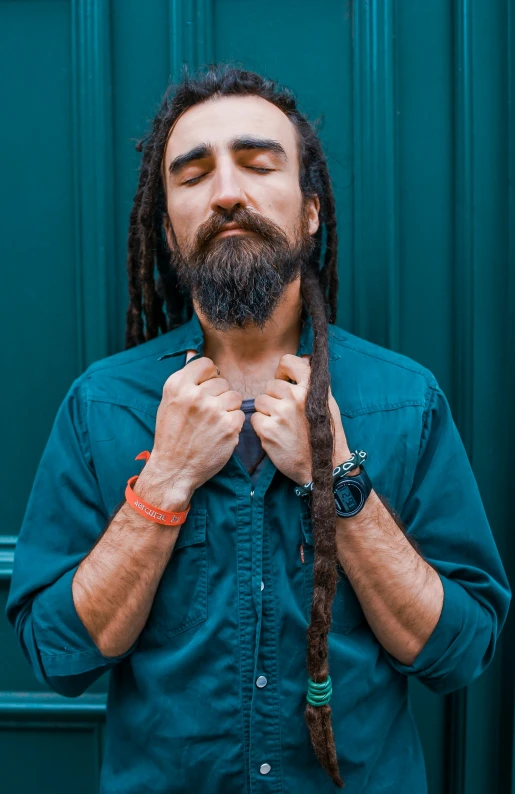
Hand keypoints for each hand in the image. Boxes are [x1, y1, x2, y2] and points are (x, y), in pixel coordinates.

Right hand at [135, 350, 244, 509]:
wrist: (174, 468)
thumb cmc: (171, 435)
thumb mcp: (169, 401)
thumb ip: (185, 378)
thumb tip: (194, 352)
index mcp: (177, 385)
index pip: (206, 364)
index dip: (208, 377)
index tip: (205, 389)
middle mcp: (195, 395)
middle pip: (222, 381)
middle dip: (218, 395)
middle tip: (206, 413)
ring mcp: (213, 411)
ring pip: (234, 396)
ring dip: (228, 408)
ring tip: (213, 423)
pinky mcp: (229, 426)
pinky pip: (240, 414)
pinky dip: (233, 423)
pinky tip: (220, 433)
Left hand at [251, 354, 350, 484]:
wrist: (324, 467)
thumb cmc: (325, 435)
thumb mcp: (326, 403)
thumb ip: (312, 382)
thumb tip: (303, 359)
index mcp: (312, 387)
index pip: (288, 362)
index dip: (283, 371)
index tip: (285, 381)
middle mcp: (296, 397)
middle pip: (270, 385)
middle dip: (275, 398)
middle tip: (286, 414)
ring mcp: (281, 413)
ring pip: (260, 401)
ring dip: (267, 412)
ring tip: (282, 426)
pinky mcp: (267, 429)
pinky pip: (254, 418)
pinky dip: (262, 426)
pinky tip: (276, 435)